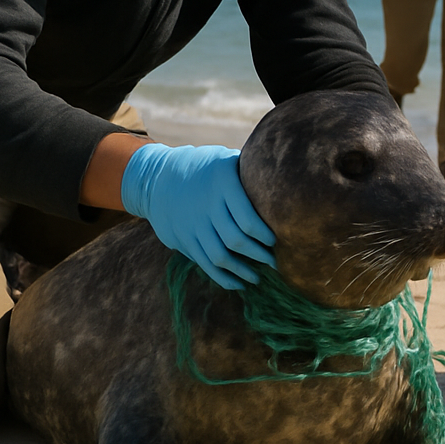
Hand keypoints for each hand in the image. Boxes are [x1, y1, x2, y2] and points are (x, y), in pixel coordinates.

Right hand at [120, 143, 276, 289]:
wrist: (158, 176)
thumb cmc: (206, 166)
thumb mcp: (227, 159)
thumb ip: (250, 173)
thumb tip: (286, 185)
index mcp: (222, 184)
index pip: (247, 218)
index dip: (264, 235)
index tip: (277, 241)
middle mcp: (205, 205)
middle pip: (235, 240)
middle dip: (259, 256)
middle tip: (277, 263)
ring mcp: (191, 225)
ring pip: (219, 256)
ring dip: (242, 271)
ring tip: (259, 278)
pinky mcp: (182, 240)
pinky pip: (204, 264)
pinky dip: (223, 278)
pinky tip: (239, 284)